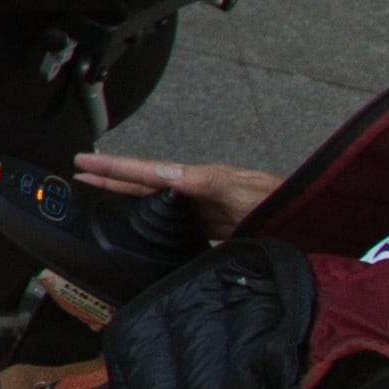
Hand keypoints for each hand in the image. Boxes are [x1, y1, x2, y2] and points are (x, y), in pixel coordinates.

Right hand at [73, 151, 279, 240]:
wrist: (310, 225)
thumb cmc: (281, 205)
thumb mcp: (243, 190)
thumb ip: (208, 181)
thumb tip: (167, 173)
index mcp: (200, 179)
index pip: (149, 171)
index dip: (116, 167)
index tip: (86, 161)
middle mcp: (196, 190)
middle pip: (145, 181)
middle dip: (111, 173)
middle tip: (78, 168)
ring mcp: (201, 208)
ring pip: (152, 199)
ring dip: (124, 192)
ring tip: (95, 187)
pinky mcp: (208, 227)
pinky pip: (168, 218)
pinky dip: (146, 215)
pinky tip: (135, 219)